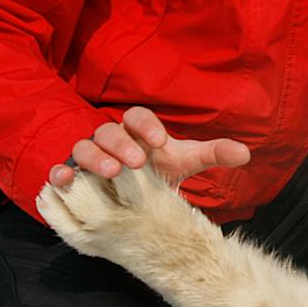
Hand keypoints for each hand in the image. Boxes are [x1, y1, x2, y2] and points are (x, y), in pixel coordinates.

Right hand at [46, 106, 251, 188]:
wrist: (121, 189)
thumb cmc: (152, 170)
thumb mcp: (181, 162)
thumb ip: (211, 154)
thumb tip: (246, 153)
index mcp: (136, 131)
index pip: (138, 117)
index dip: (148, 125)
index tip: (162, 140)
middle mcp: (110, 138)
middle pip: (110, 131)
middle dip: (123, 143)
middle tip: (136, 161)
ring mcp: (88, 155)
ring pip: (85, 147)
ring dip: (96, 158)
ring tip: (111, 172)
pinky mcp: (71, 173)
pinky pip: (61, 168)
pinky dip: (61, 172)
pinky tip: (64, 180)